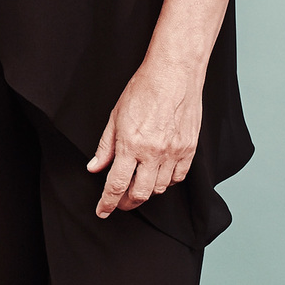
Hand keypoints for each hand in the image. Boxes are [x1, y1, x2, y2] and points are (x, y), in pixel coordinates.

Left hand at [87, 59, 203, 217]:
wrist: (174, 74)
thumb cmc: (143, 90)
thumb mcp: (115, 117)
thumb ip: (105, 147)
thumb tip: (94, 168)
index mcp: (130, 144)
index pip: (117, 185)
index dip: (108, 203)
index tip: (103, 211)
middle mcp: (153, 152)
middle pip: (140, 193)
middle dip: (127, 203)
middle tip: (119, 202)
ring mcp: (174, 152)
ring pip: (160, 188)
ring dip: (147, 192)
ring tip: (138, 186)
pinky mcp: (189, 149)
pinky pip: (179, 177)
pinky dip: (167, 182)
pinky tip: (159, 176)